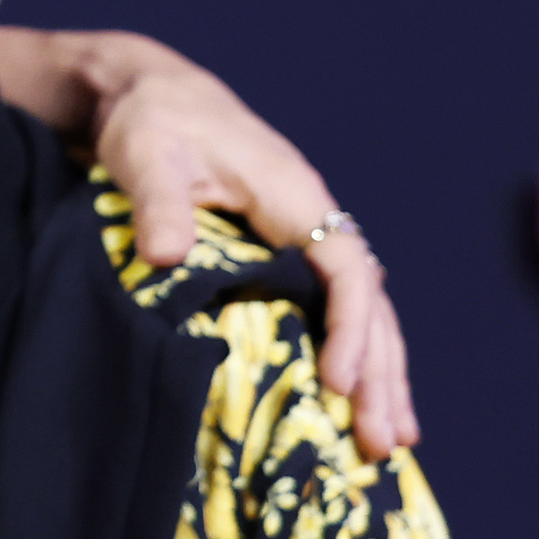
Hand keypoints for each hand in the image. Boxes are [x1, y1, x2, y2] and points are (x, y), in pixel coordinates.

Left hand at [0, 27, 419, 458]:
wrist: (148, 94)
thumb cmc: (151, 122)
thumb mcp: (146, 155)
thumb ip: (159, 203)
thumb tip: (165, 256)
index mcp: (294, 194)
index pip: (345, 269)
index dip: (348, 328)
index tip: (339, 385)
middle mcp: (314, 216)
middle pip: (368, 302)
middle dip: (380, 372)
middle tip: (384, 444)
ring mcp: (306, 234)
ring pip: (362, 311)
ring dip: (378, 374)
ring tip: (392, 444)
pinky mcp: (287, 250)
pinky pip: (335, 307)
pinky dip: (353, 354)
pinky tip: (357, 402)